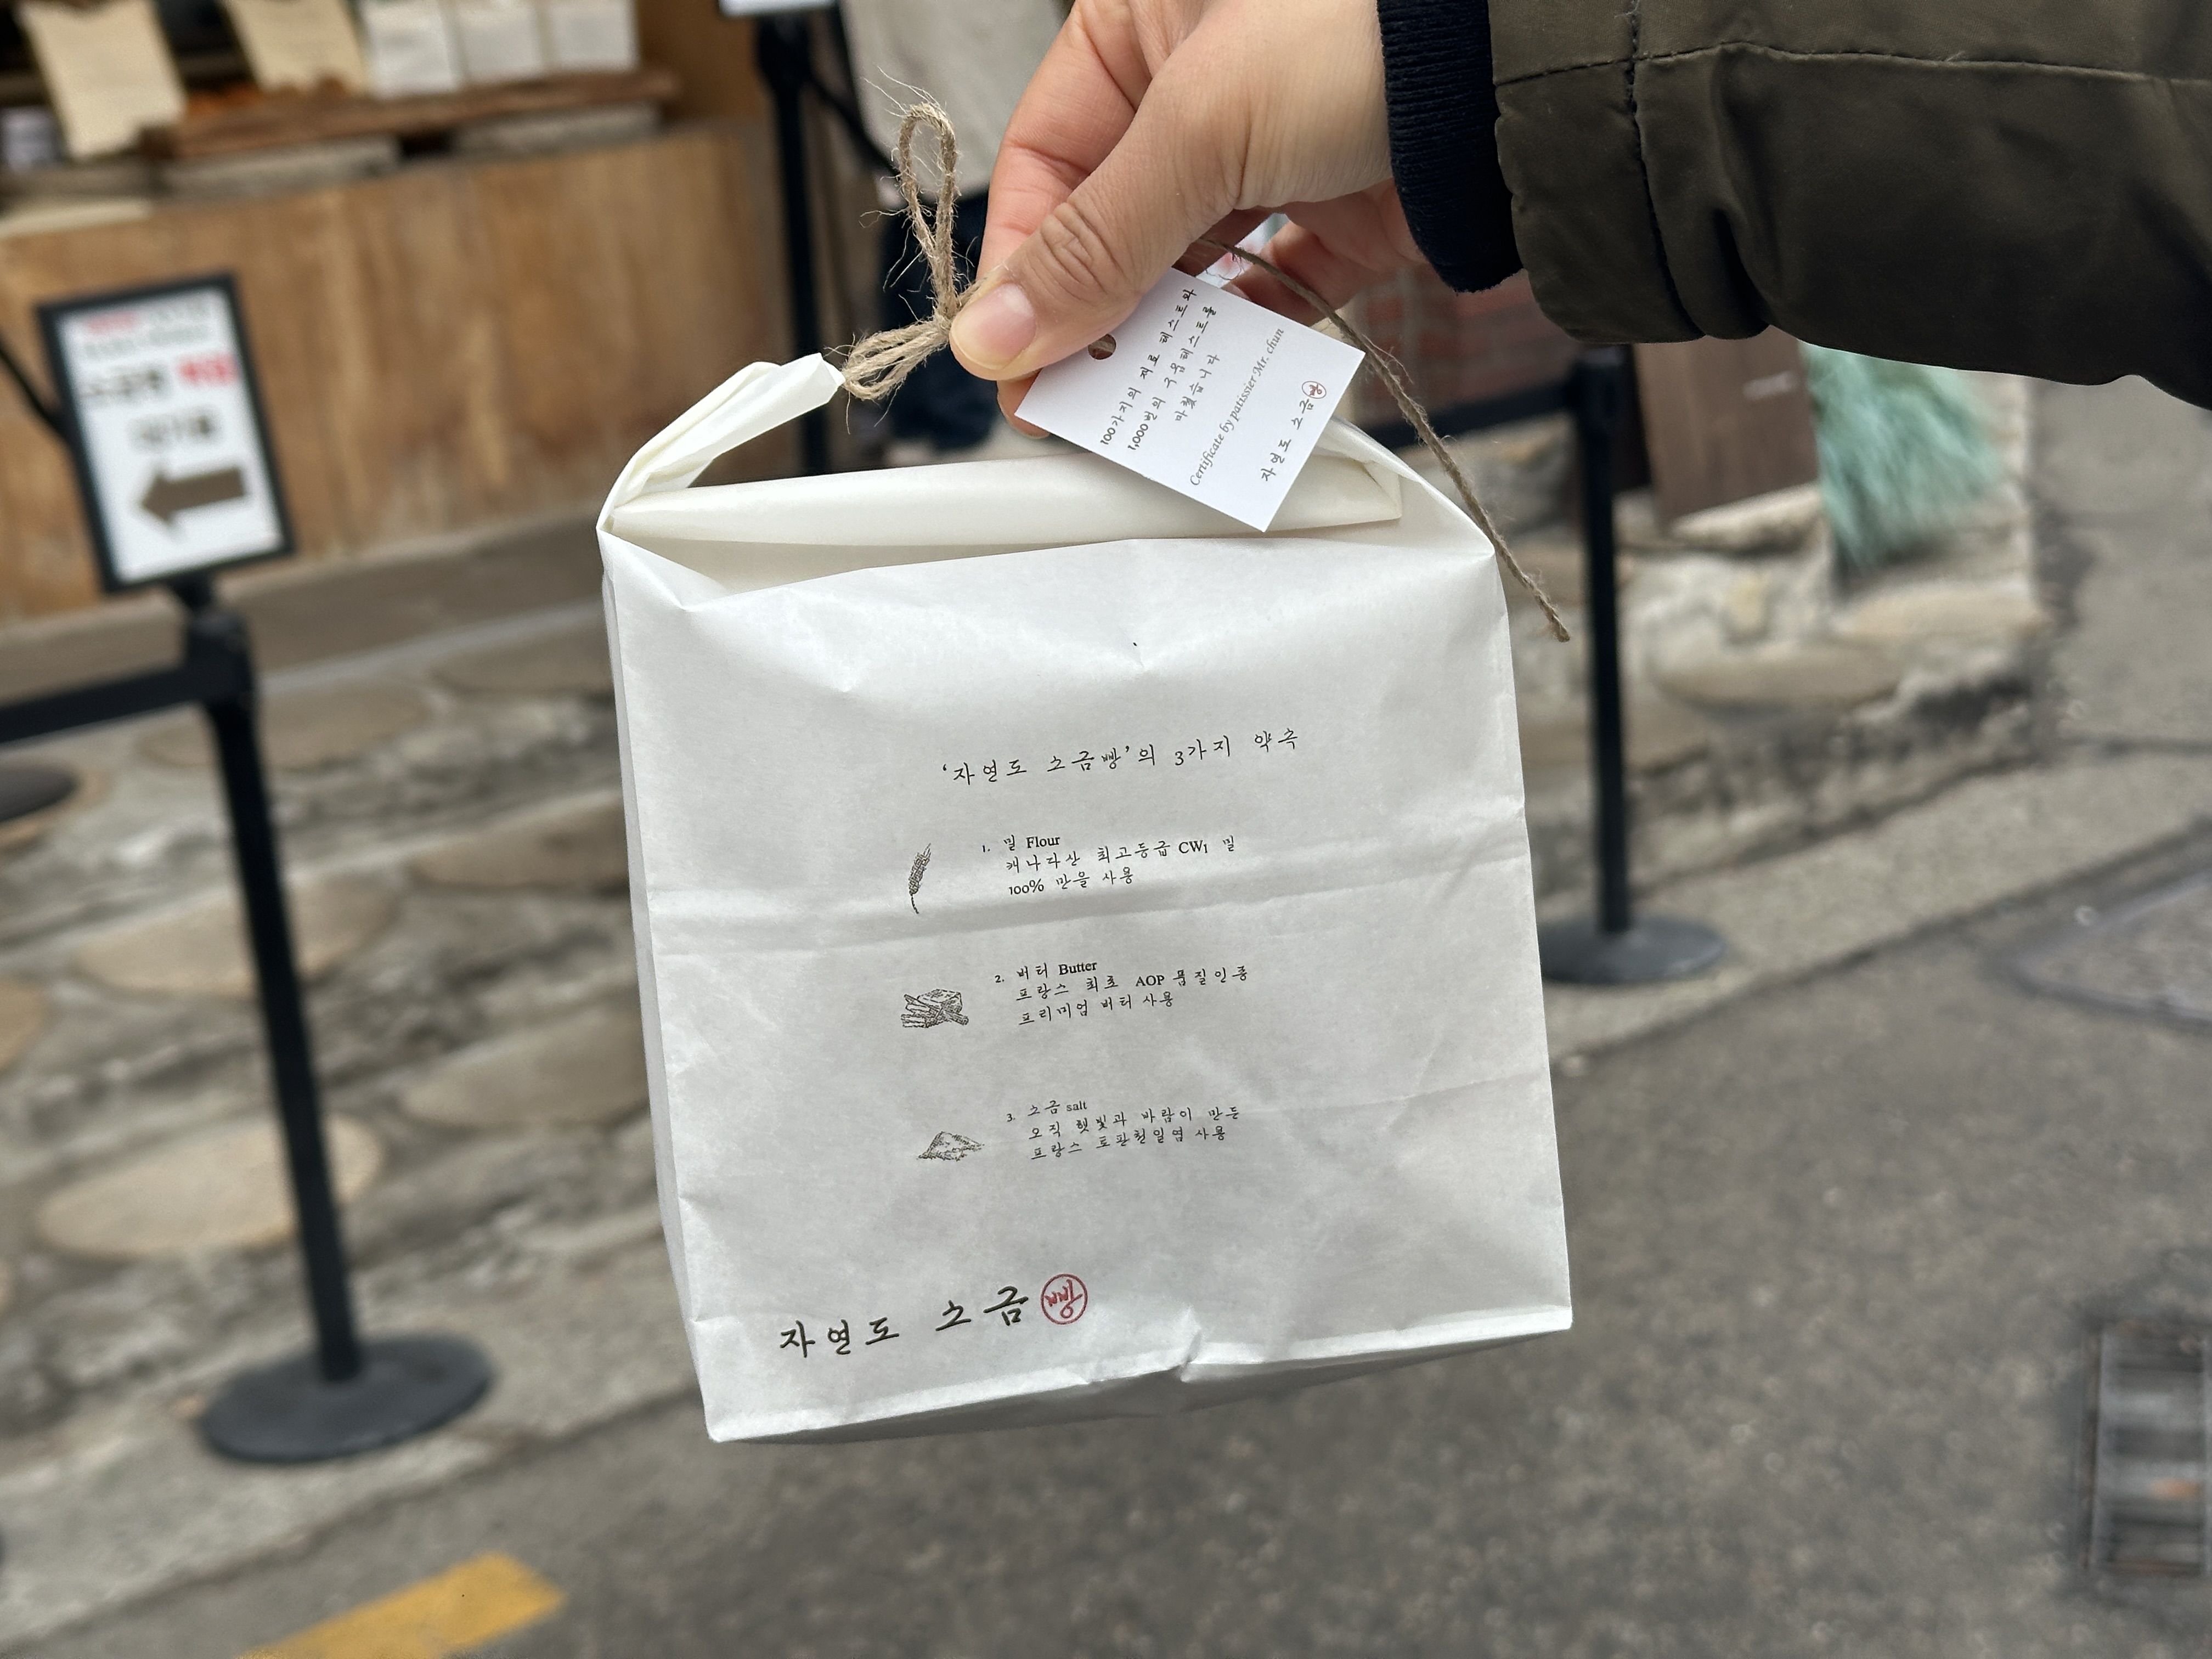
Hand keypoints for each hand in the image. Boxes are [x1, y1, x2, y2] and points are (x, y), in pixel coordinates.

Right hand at [947, 0, 1420, 424]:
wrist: (1523, 63)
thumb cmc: (1367, 28)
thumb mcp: (1201, 128)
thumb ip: (1097, 243)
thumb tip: (996, 333)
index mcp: (1139, 30)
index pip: (1044, 163)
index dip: (1021, 265)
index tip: (1008, 354)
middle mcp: (1199, 90)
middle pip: (1110, 228)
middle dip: (1088, 317)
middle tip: (1069, 403)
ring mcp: (1271, 157)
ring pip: (1187, 270)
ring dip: (1161, 341)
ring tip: (1139, 405)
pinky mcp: (1339, 217)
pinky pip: (1271, 294)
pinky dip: (1245, 345)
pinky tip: (1219, 384)